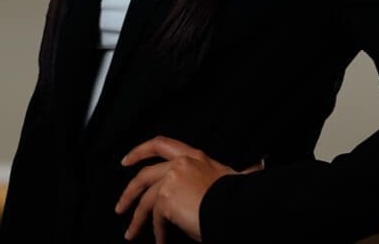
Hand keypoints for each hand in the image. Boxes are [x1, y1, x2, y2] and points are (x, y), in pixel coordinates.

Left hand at [115, 135, 262, 241]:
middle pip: (143, 175)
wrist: (240, 208)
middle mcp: (180, 163)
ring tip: (131, 234)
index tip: (126, 161)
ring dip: (137, 219)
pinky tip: (161, 242)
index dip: (140, 150)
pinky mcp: (166, 198)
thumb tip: (257, 164)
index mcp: (194, 156)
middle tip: (120, 206)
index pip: (161, 144)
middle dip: (129, 192)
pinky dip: (157, 232)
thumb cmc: (239, 196)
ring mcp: (171, 179)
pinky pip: (156, 218)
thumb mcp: (233, 177)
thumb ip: (232, 172)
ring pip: (145, 200)